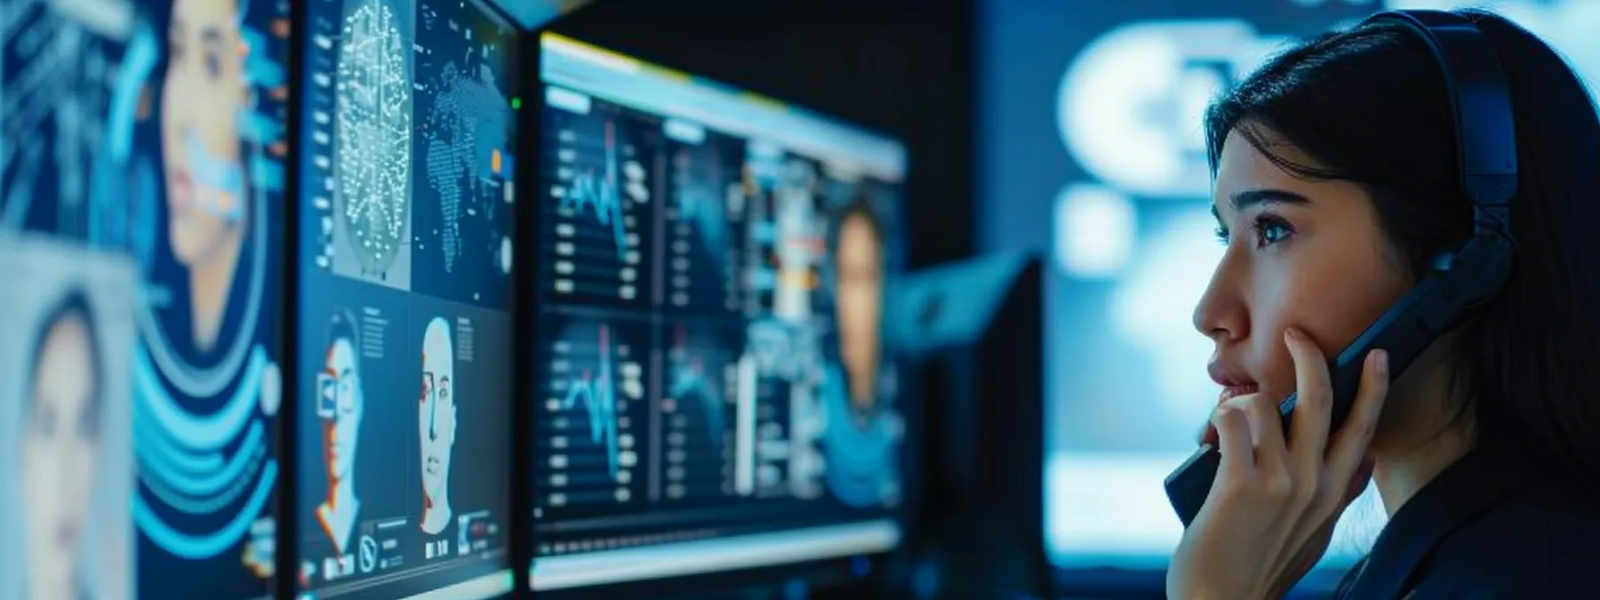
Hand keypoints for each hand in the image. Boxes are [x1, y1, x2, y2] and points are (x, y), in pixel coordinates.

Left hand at [1167, 328, 1387, 599]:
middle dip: (1308, 356)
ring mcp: (1278, 482)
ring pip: (1263, 405)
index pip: (1363, 428)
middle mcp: (1313, 482)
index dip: (1373, 387)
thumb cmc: (1263, 564)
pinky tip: (1211, 433)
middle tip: (1295, 335)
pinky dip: (1218, 417)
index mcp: (1334, 492)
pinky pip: (1230, 422)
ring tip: (1227, 421)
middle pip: (1319, 398)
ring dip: (1239, 402)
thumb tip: (1365, 459)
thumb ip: (1340, 493)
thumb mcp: (1316, 531)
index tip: (1378, 355)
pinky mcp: (1239, 484)